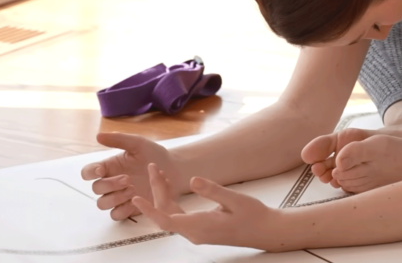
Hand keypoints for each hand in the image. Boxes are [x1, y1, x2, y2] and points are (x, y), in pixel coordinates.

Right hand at [81, 132, 187, 220]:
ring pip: (103, 204)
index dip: (90, 172)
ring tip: (133, 189)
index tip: (101, 170)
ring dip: (114, 198)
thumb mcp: (138, 144)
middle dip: (109, 184)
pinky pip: (116, 215)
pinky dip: (122, 210)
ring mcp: (119, 196)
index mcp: (109, 167)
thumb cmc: (154, 155)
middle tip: (128, 179)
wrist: (174, 169)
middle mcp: (111, 183)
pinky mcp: (129, 208)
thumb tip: (98, 135)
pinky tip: (134, 201)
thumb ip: (119, 140)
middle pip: (96, 189)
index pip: (88, 172)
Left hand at [133, 164, 287, 251]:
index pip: (166, 219)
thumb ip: (212, 190)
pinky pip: (179, 217)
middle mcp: (195, 233)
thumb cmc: (254, 217)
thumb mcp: (235, 200)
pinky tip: (173, 188)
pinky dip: (172, 201)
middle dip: (157, 191)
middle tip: (154, 169)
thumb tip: (193, 180)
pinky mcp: (201, 229)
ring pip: (171, 215)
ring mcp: (197, 233)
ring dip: (164, 195)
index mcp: (200, 227)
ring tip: (161, 174)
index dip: (149, 208)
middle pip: (166, 213)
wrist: (266, 231)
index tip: (135, 198)